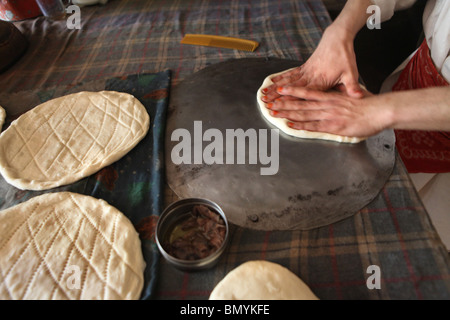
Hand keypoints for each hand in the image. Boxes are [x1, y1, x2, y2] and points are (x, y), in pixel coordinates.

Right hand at [262, 25, 363, 102]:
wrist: (337, 38)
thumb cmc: (344, 56)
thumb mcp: (351, 72)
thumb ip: (352, 86)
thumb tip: (359, 96)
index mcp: (321, 81)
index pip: (304, 94)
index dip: (292, 100)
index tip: (282, 105)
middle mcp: (310, 77)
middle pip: (291, 89)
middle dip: (278, 97)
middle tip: (266, 103)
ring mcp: (306, 71)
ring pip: (287, 82)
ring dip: (274, 88)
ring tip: (263, 95)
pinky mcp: (304, 67)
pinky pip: (289, 74)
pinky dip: (279, 78)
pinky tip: (271, 82)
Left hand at [267, 86, 388, 137]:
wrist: (380, 110)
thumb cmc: (368, 104)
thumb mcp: (352, 94)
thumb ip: (342, 95)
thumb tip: (337, 94)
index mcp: (331, 96)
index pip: (307, 93)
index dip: (293, 91)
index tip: (280, 89)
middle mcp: (327, 104)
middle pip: (301, 103)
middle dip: (284, 103)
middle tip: (270, 103)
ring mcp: (329, 114)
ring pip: (303, 113)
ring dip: (287, 113)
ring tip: (274, 112)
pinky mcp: (333, 125)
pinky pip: (313, 125)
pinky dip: (300, 125)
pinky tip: (289, 124)